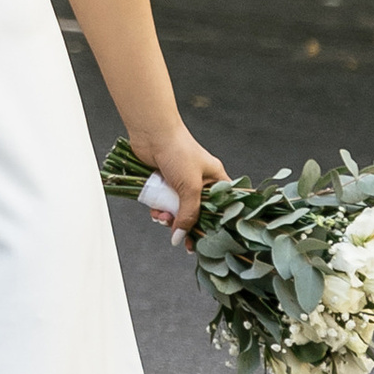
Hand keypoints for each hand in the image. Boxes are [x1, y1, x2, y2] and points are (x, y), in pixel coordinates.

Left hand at [139, 125, 226, 242]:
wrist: (152, 133)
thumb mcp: (190, 187)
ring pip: (178, 209)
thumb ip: (187, 214)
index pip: (221, 207)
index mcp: (215, 179)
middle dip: (187, 224)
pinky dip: (159, 209)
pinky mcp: (163, 182)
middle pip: (197, 212)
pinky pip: (164, 203)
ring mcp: (180, 182)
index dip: (215, 224)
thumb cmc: (178, 152)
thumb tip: (181, 237)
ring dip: (169, 218)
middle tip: (182, 239)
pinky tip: (155, 212)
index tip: (209, 241)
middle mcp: (199, 181)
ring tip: (163, 218)